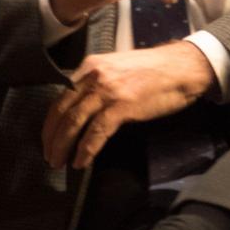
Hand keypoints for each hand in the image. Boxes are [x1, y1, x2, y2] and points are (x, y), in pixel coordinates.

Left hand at [41, 42, 214, 169]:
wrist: (182, 67)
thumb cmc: (153, 70)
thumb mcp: (116, 69)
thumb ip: (97, 83)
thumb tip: (82, 107)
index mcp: (89, 67)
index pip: (60, 97)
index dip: (50, 122)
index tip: (47, 138)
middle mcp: (93, 77)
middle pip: (61, 111)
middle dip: (51, 137)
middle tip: (49, 156)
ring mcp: (107, 91)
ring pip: (74, 122)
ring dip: (63, 146)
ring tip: (59, 162)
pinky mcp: (122, 106)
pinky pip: (96, 132)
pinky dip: (86, 149)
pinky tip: (81, 161)